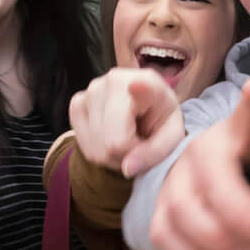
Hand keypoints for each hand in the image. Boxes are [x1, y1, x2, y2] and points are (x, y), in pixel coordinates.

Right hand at [69, 66, 183, 178]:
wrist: (145, 108)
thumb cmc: (162, 122)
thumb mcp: (171, 139)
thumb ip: (153, 153)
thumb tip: (127, 169)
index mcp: (148, 83)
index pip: (140, 90)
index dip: (139, 89)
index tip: (138, 84)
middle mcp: (113, 80)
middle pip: (113, 142)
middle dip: (128, 155)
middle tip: (140, 144)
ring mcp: (91, 91)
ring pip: (97, 148)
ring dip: (114, 156)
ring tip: (128, 141)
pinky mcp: (77, 103)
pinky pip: (84, 145)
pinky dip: (99, 152)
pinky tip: (111, 139)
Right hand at [146, 74, 249, 249]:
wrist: (207, 176)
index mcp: (237, 133)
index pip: (248, 117)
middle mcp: (200, 152)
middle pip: (214, 183)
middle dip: (244, 218)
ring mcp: (174, 183)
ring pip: (188, 217)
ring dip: (225, 243)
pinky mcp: (158, 213)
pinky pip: (169, 241)